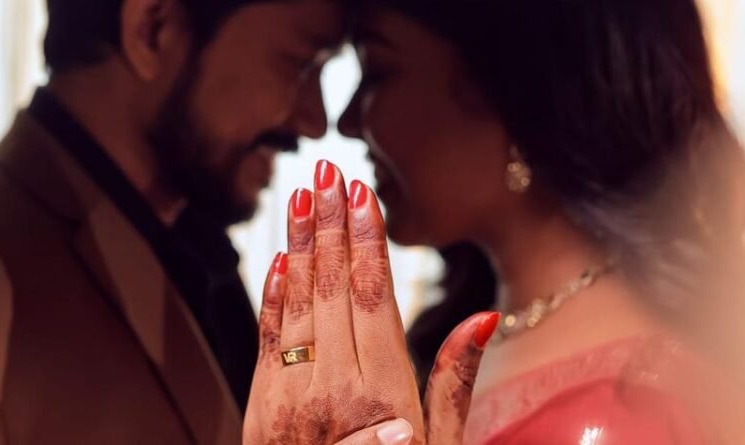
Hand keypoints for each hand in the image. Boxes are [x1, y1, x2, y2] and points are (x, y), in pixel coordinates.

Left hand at [244, 160, 498, 444]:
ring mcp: (290, 395)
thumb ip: (457, 383)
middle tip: (327, 170)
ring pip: (295, 301)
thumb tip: (483, 320)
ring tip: (299, 195)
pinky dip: (272, 294)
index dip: (366, 239)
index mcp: (384, 394)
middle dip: (328, 223)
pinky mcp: (261, 406)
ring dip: (297, 244)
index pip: (373, 295)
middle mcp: (333, 385)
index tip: (361, 193)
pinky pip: (266, 337)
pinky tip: (277, 259)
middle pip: (332, 286)